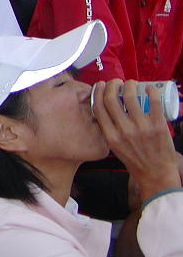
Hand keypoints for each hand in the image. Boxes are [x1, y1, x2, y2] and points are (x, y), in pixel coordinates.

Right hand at [92, 80, 180, 200]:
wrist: (156, 174)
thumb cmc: (135, 160)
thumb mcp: (114, 147)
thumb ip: (109, 130)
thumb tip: (106, 109)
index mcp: (111, 136)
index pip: (99, 107)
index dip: (98, 92)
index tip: (100, 85)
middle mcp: (124, 130)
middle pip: (111, 99)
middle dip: (112, 85)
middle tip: (116, 82)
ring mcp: (141, 128)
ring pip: (131, 97)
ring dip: (129, 85)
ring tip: (131, 83)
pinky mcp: (158, 126)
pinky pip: (154, 103)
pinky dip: (151, 91)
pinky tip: (149, 88)